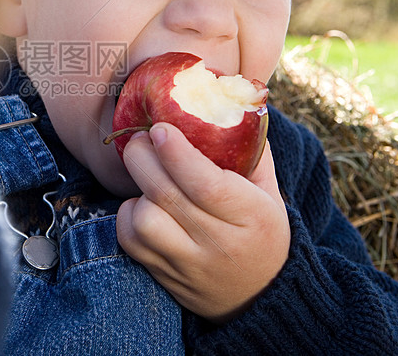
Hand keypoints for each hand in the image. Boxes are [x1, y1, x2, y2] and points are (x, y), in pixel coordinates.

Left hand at [116, 122, 289, 322]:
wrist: (259, 296)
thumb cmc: (261, 229)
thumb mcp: (269, 192)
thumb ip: (251, 151)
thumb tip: (229, 100)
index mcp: (251, 216)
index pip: (207, 185)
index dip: (178, 154)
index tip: (160, 129)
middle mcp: (219, 243)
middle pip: (167, 196)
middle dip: (143, 158)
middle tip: (140, 138)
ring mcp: (189, 264)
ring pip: (145, 221)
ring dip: (138, 191)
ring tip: (148, 177)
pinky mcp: (164, 276)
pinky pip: (130, 240)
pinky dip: (128, 216)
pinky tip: (144, 205)